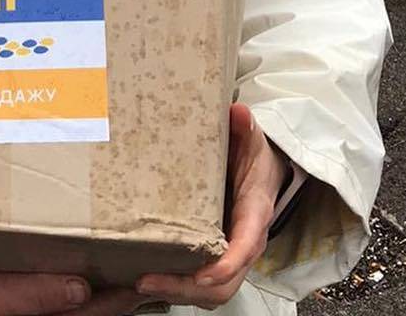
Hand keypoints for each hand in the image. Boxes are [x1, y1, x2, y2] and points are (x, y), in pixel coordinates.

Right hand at [0, 273, 144, 315]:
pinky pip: (45, 305)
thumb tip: (82, 288)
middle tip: (139, 265)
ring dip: (91, 293)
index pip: (94, 314)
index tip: (148, 274)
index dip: (123, 296)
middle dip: (112, 294)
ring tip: (112, 265)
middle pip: (86, 313)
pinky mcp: (8, 313)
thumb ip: (32, 294)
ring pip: (67, 309)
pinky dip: (63, 291)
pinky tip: (68, 273)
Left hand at [132, 102, 285, 310]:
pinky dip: (176, 289)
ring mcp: (231, 256)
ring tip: (139, 284)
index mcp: (254, 214)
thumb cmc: (254, 159)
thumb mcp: (251, 140)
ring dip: (177, 293)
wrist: (265, 174)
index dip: (226, 265)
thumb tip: (237, 112)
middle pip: (223, 284)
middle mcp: (245, 243)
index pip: (245, 247)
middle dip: (186, 288)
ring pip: (211, 292)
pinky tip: (145, 280)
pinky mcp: (216, 259)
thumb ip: (245, 127)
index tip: (202, 276)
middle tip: (148, 281)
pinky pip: (200, 286)